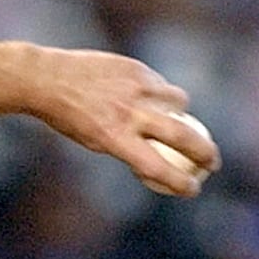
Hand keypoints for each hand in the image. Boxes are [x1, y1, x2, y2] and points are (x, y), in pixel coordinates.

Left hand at [29, 47, 220, 196]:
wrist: (46, 79)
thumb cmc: (68, 116)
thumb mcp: (93, 140)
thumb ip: (128, 146)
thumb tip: (160, 159)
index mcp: (114, 138)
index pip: (157, 168)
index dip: (180, 183)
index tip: (192, 189)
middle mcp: (129, 114)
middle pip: (184, 136)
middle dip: (206, 153)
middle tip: (211, 163)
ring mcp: (136, 88)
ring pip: (181, 103)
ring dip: (182, 113)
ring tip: (172, 117)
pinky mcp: (137, 69)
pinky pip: (163, 84)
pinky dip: (162, 93)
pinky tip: (148, 95)